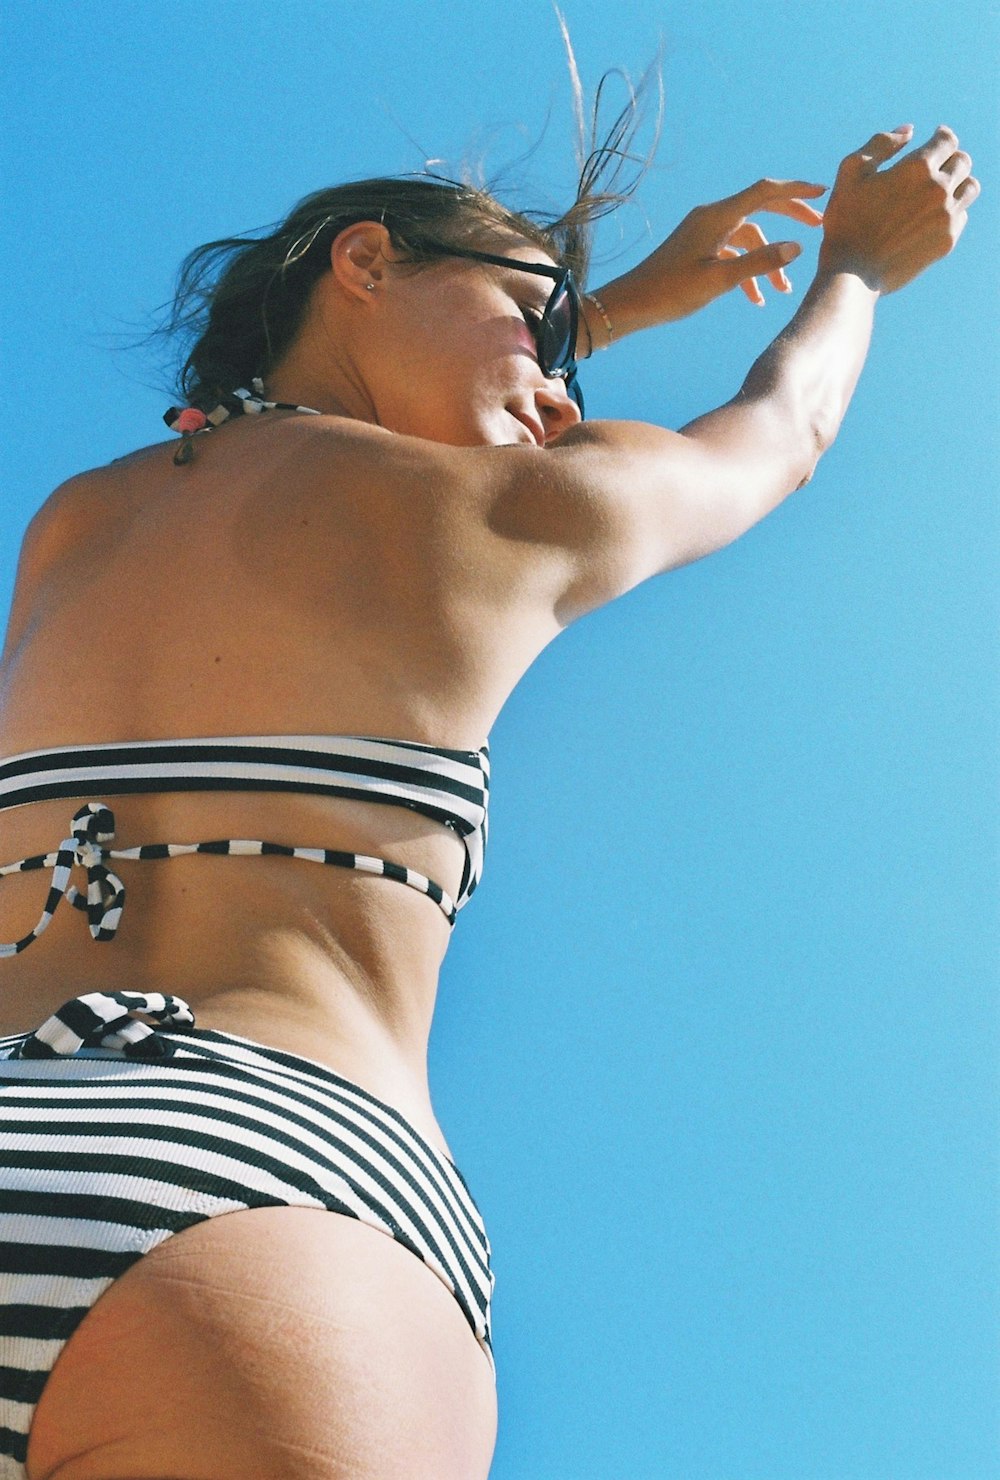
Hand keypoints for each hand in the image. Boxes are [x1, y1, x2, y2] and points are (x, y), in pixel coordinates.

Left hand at [597, 178, 826, 332]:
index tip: (822, 195)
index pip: (765, 192)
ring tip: (782, 291)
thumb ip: (759, 262)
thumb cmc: (670, 291)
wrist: (630, 304)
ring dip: (766, 260)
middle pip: (760, 208)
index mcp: (717, 216)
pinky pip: (731, 251)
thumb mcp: (719, 279)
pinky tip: (755, 298)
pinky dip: (746, 269)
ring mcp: (703, 232)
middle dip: (789, 219)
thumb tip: (797, 248)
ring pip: (747, 237)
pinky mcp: (697, 248)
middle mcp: (711, 217)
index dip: (795, 191)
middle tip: (817, 230)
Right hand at [818, 123, 980, 292]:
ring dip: (959, 182)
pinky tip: (934, 214)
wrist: (853, 273)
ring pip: (970, 187)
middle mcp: (939, 189)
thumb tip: (910, 130)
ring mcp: (946, 216)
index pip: (948, 140)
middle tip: (938, 164)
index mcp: (918, 167)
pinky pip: (962, 216)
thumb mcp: (852, 173)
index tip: (937, 138)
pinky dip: (952, 210)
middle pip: (963, 161)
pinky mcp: (947, 240)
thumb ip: (881, 144)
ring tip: (943, 187)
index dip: (942, 136)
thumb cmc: (847, 221)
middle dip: (951, 158)